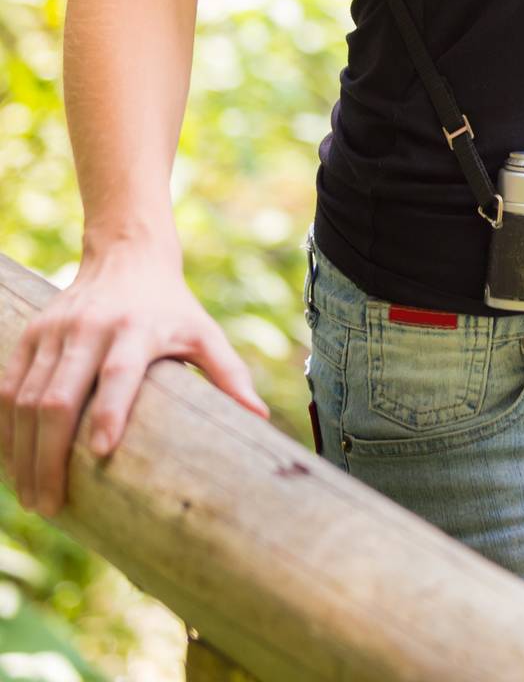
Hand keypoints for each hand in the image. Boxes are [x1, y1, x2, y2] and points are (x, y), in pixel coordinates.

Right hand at [0, 248, 271, 516]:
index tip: (101, 452)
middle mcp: (90, 328)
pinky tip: (13, 464)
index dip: (108, 411)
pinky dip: (6, 430)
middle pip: (58, 397)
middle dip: (49, 456)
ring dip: (21, 453)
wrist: (128, 257)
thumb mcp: (204, 333)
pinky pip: (6, 388)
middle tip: (50, 505)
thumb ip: (228, 373)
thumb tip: (259, 417)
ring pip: (24, 399)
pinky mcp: (31, 334)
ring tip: (31, 497)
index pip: (118, 373)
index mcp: (137, 328)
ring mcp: (55, 331)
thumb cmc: (172, 307)